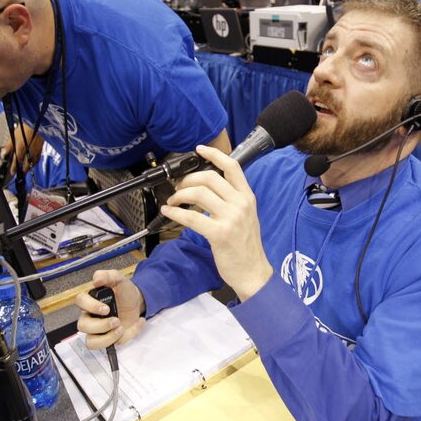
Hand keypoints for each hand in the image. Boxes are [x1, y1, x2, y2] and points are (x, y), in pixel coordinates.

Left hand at [1, 124, 43, 173]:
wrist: (37, 123)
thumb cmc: (25, 128)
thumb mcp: (13, 136)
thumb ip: (8, 146)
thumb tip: (3, 153)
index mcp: (20, 148)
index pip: (16, 161)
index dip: (14, 168)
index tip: (12, 172)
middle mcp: (28, 151)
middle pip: (25, 165)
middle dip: (22, 171)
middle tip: (19, 174)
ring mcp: (35, 151)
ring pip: (32, 163)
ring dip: (28, 168)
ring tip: (25, 170)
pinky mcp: (40, 149)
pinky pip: (37, 159)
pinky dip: (34, 163)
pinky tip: (33, 163)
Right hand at [75, 270, 145, 349]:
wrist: (136, 301)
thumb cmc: (123, 291)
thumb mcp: (118, 278)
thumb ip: (107, 275)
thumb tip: (96, 280)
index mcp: (90, 300)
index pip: (80, 302)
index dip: (91, 306)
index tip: (106, 308)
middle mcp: (90, 316)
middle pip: (82, 326)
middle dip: (100, 326)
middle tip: (116, 320)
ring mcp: (98, 330)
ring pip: (91, 342)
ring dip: (107, 338)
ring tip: (121, 328)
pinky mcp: (108, 339)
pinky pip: (110, 346)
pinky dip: (126, 337)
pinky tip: (137, 324)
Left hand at [159, 145, 272, 300]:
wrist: (253, 272)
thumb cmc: (246, 246)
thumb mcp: (246, 216)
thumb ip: (231, 200)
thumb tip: (207, 188)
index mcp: (247, 197)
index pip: (232, 167)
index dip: (214, 155)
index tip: (199, 149)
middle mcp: (241, 203)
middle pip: (209, 177)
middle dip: (188, 180)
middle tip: (178, 188)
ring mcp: (231, 218)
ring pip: (198, 194)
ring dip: (179, 196)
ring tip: (173, 202)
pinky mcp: (220, 233)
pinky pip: (191, 217)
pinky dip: (175, 213)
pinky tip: (168, 213)